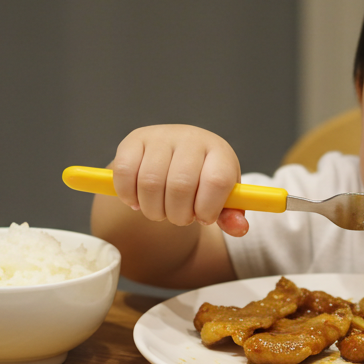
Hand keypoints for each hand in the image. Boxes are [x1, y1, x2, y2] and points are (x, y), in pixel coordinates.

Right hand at [110, 125, 248, 236]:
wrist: (176, 156)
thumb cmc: (202, 180)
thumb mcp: (221, 197)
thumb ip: (230, 215)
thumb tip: (239, 227)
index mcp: (219, 152)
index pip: (216, 181)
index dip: (208, 208)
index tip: (202, 218)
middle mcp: (191, 138)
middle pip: (180, 185)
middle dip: (178, 215)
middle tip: (179, 218)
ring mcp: (160, 136)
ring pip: (150, 183)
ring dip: (153, 210)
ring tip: (160, 211)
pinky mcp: (134, 140)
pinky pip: (125, 173)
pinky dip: (129, 196)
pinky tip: (137, 201)